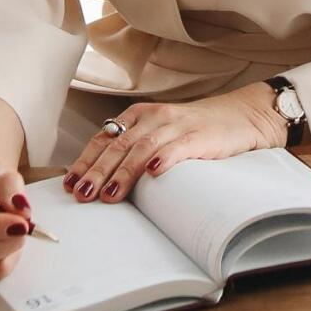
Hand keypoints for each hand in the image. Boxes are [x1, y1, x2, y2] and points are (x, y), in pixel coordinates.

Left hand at [64, 87, 286, 203]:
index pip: (104, 138)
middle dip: (97, 171)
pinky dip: (164, 158)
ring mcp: (177, 126)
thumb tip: (101, 180)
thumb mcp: (159, 133)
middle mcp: (154, 117)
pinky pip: (178, 147)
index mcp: (139, 116)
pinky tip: (154, 172)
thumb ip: (134, 148)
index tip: (69, 183)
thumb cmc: (195, 130)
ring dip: (124, 172)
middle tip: (82, 194)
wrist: (240, 116)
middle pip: (118, 145)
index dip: (85, 161)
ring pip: (142, 148)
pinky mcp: (199, 136)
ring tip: (110, 194)